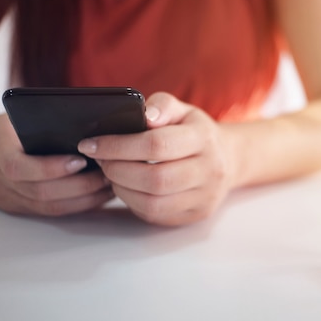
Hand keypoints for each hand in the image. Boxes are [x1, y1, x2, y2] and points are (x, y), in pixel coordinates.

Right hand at [0, 114, 113, 215]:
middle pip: (41, 193)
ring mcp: (10, 199)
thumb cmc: (1, 132)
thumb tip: (88, 121)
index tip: (81, 160)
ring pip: (50, 207)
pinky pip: (53, 212)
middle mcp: (1, 181)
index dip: (51, 167)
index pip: (19, 167)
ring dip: (85, 198)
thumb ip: (42, 122)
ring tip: (111, 184)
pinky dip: (79, 205)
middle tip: (109, 173)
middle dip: (80, 185)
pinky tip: (100, 195)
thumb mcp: (15, 118)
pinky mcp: (22, 210)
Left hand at [77, 92, 233, 225]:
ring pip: (153, 203)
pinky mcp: (196, 214)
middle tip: (100, 160)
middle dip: (117, 170)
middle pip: (154, 179)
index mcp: (204, 138)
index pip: (156, 145)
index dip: (118, 146)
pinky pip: (157, 215)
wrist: (228, 159)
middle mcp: (210, 170)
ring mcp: (205, 196)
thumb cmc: (195, 132)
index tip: (92, 144)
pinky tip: (127, 187)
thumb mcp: (183, 110)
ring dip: (122, 189)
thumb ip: (162, 105)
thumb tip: (145, 115)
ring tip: (112, 173)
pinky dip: (133, 202)